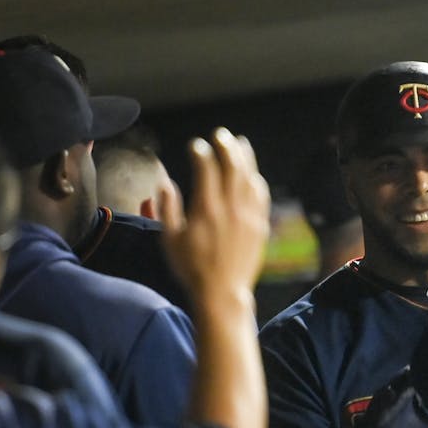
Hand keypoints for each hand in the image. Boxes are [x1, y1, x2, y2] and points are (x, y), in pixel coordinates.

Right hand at [156, 127, 270, 305]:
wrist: (222, 293)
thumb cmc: (192, 268)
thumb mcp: (169, 240)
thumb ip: (167, 209)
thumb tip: (165, 183)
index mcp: (206, 208)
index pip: (206, 168)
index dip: (201, 153)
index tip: (195, 146)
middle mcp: (230, 208)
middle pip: (232, 166)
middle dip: (226, 146)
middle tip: (220, 135)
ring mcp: (248, 216)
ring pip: (250, 177)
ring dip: (245, 157)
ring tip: (240, 143)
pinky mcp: (260, 226)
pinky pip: (261, 195)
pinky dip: (256, 180)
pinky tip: (252, 174)